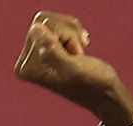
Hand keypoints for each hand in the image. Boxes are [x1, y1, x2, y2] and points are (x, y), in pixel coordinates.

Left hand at [14, 11, 132, 124]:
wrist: (107, 95)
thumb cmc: (94, 85)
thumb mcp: (74, 70)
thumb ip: (52, 52)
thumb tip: (35, 29)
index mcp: (27, 68)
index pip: (39, 28)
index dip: (64, 36)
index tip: (75, 56)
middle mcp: (26, 62)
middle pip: (43, 22)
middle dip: (68, 34)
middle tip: (78, 54)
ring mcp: (35, 56)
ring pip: (50, 22)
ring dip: (72, 33)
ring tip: (79, 53)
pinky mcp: (46, 50)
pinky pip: (55, 25)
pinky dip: (73, 33)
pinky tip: (79, 49)